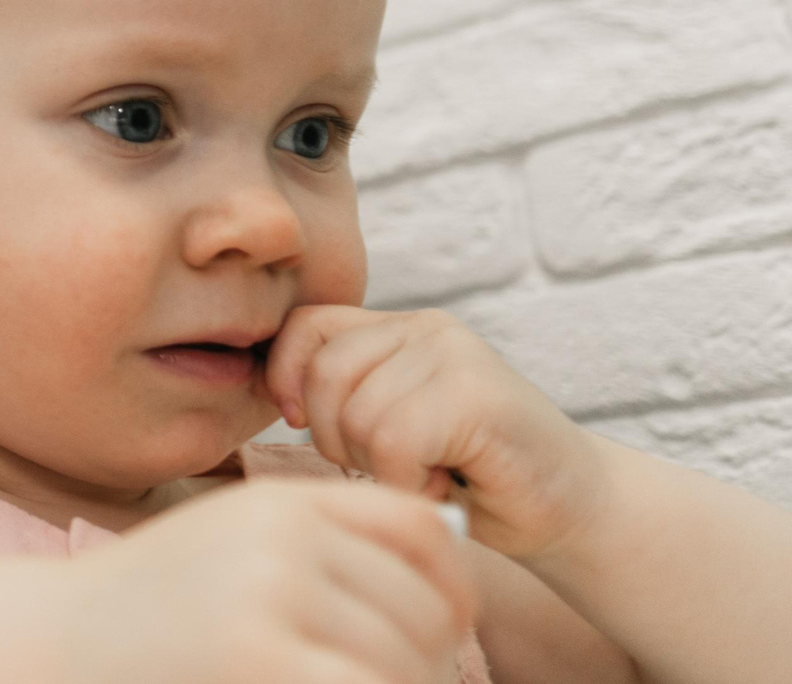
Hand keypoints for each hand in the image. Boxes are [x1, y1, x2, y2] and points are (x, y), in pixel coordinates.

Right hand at [63, 479, 475, 683]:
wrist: (59, 643)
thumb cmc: (153, 606)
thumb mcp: (235, 542)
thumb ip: (324, 540)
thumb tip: (448, 554)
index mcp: (280, 504)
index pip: (419, 526)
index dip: (454, 581)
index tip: (446, 624)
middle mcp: (283, 542)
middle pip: (425, 606)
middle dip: (431, 659)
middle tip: (395, 680)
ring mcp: (273, 604)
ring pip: (406, 663)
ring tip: (351, 683)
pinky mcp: (264, 664)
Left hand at [268, 306, 613, 563]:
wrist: (573, 509)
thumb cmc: (470, 477)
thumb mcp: (391, 424)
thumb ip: (344, 396)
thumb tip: (260, 390)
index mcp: (396, 329)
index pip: (303, 325)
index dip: (284, 375)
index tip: (298, 422)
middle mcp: (425, 328)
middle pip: (323, 374)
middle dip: (338, 438)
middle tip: (389, 465)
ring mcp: (454, 355)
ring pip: (358, 413)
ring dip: (382, 465)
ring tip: (426, 473)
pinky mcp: (477, 393)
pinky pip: (395, 439)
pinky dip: (409, 480)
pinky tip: (445, 485)